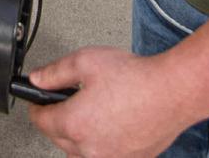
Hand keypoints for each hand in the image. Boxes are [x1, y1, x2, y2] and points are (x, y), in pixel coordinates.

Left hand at [28, 47, 195, 157]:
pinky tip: (110, 127)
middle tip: (65, 103)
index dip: (36, 107)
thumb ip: (55, 72)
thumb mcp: (85, 61)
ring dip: (77, 137)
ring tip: (87, 116)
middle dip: (57, 121)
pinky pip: (105, 156)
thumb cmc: (135, 77)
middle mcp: (90, 148)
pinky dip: (101, 145)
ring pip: (80, 153)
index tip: (37, 103)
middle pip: (58, 139)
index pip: (41, 121)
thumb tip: (36, 79)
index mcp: (74, 124)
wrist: (172, 91)